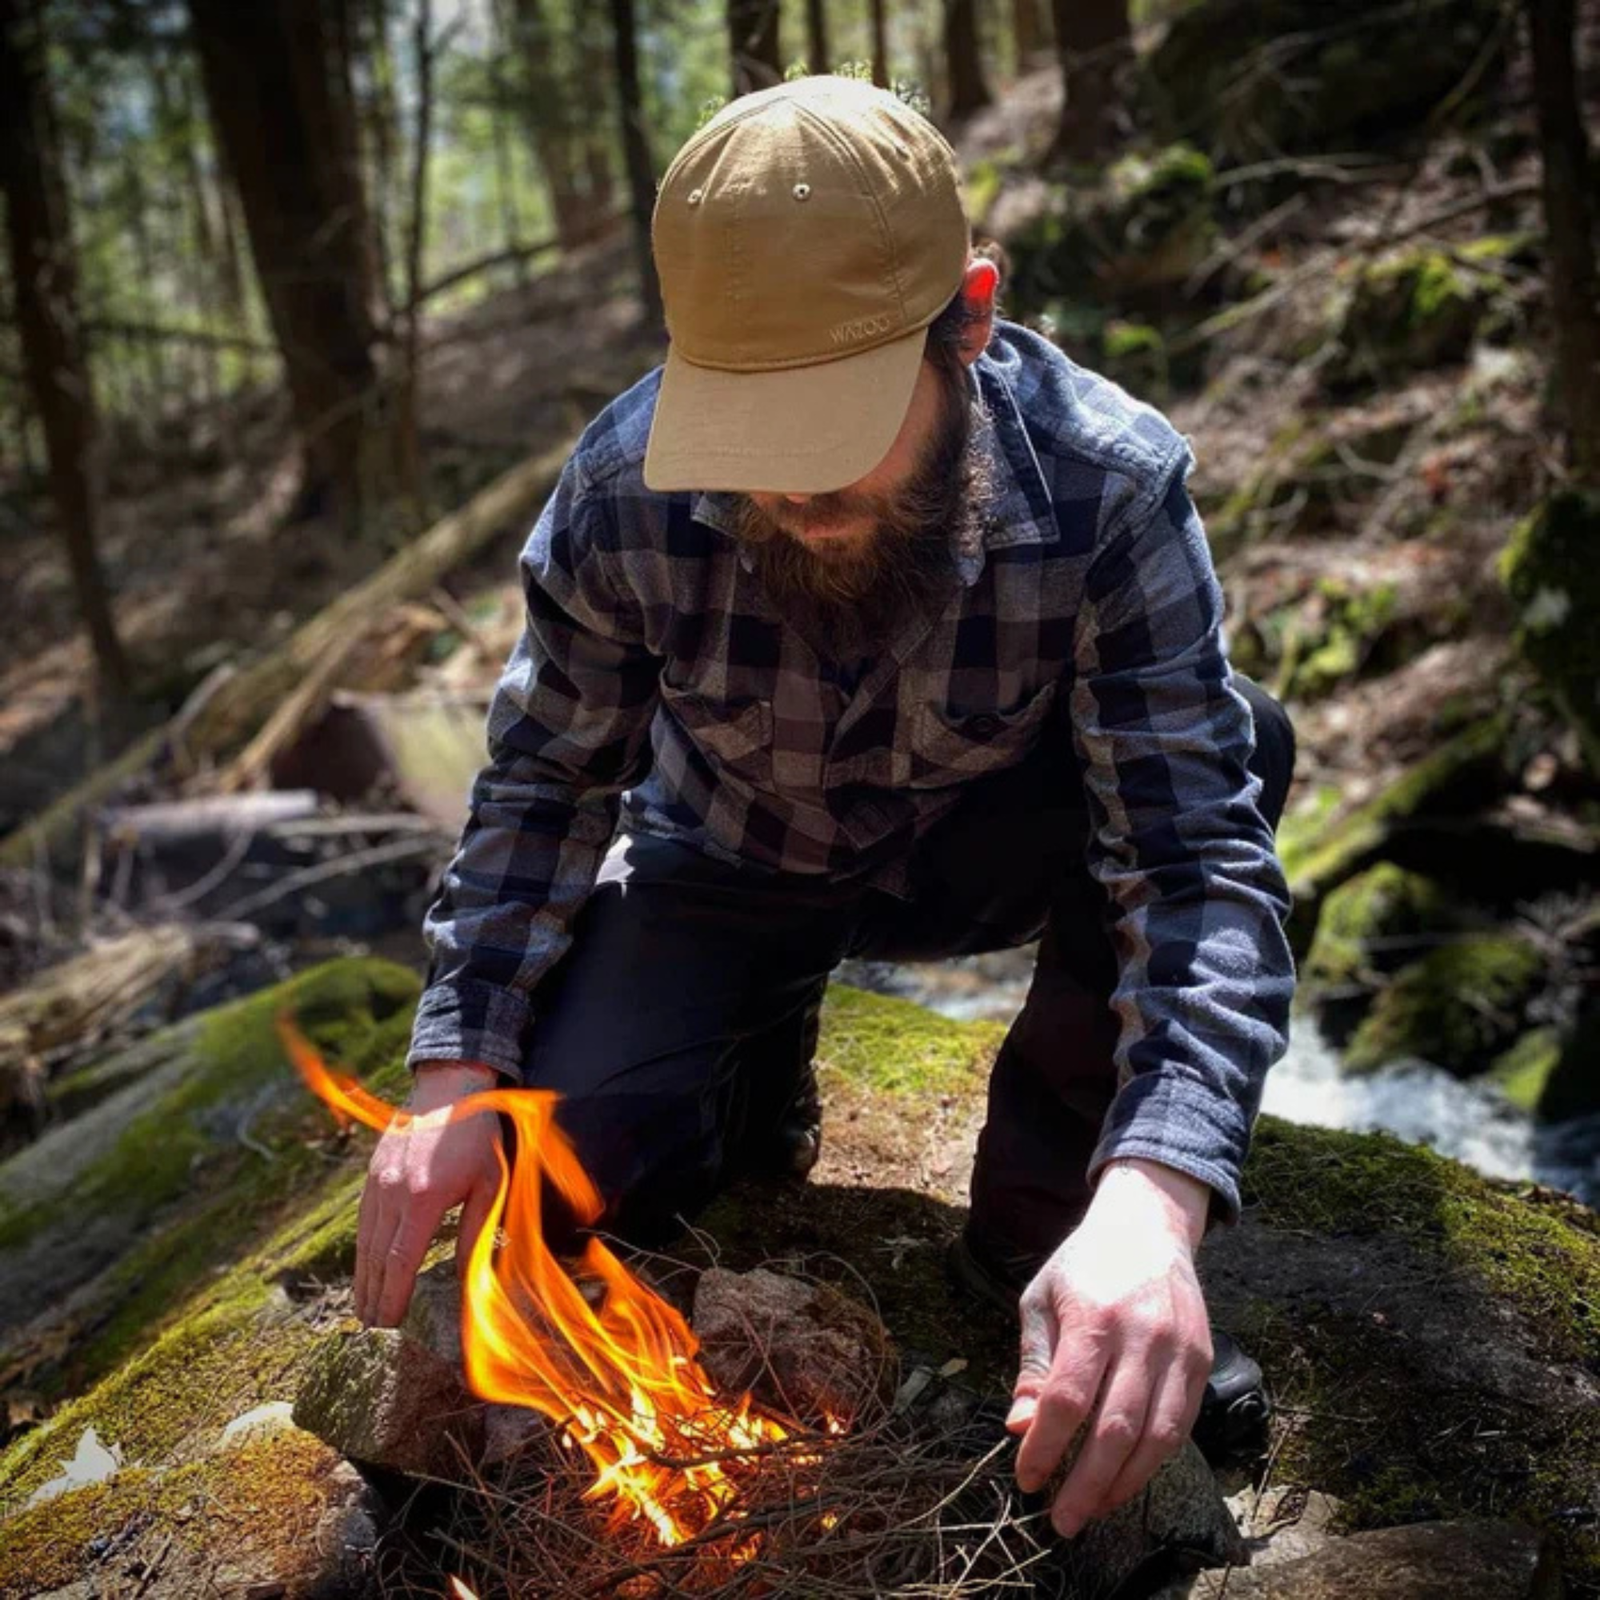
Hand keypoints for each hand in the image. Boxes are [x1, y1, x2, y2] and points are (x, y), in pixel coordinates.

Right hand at [354, 1060, 501, 1326]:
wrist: (448, 1089)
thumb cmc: (477, 1139)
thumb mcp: (489, 1184)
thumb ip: (476, 1232)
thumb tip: (469, 1277)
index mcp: (425, 1198)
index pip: (401, 1261)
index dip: (393, 1295)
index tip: (388, 1323)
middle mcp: (393, 1192)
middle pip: (376, 1258)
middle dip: (372, 1295)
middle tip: (371, 1328)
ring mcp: (378, 1182)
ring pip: (364, 1241)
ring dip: (361, 1277)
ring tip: (362, 1308)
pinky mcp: (371, 1173)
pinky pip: (363, 1220)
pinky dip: (361, 1249)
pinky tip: (364, 1267)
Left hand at [1007, 1159, 1212, 1537]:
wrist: (1148, 1226)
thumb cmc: (1084, 1266)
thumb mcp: (1043, 1300)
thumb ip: (1034, 1366)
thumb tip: (1020, 1427)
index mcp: (1094, 1316)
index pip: (1069, 1398)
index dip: (1046, 1447)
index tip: (1026, 1478)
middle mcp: (1142, 1335)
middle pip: (1115, 1428)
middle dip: (1085, 1484)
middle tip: (1060, 1521)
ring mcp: (1179, 1350)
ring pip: (1156, 1437)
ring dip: (1123, 1484)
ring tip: (1092, 1509)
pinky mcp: (1202, 1362)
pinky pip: (1181, 1425)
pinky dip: (1153, 1461)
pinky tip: (1125, 1479)